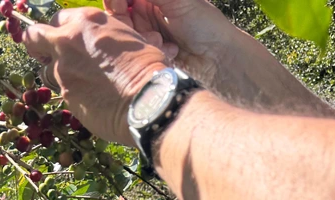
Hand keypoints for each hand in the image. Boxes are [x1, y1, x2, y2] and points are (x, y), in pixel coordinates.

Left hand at [24, 8, 166, 145]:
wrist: (148, 100)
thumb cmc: (148, 68)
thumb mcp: (126, 38)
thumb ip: (103, 40)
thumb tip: (100, 51)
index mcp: (86, 21)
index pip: (58, 20)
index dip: (60, 31)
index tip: (63, 40)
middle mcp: (68, 41)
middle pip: (35, 37)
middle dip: (37, 46)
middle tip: (42, 55)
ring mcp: (63, 70)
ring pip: (48, 71)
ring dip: (59, 76)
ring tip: (80, 86)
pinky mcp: (66, 96)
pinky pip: (63, 94)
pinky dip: (73, 96)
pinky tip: (91, 102)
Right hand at [104, 0, 231, 86]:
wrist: (219, 59)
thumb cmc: (204, 23)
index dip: (115, 0)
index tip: (118, 4)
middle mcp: (145, 13)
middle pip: (117, 16)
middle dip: (125, 21)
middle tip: (142, 29)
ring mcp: (146, 35)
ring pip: (125, 36)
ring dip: (141, 38)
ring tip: (160, 41)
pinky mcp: (148, 56)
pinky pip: (136, 54)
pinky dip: (151, 51)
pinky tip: (170, 52)